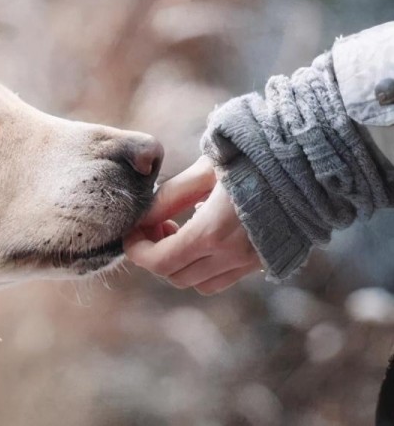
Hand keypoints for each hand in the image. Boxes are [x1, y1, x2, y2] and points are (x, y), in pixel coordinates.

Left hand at [124, 156, 262, 294]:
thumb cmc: (253, 156)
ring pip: (199, 283)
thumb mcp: (205, 169)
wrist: (309, 161)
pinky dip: (205, 266)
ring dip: (180, 263)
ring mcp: (251, 262)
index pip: (159, 262)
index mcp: (213, 232)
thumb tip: (141, 217)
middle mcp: (232, 256)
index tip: (131, 232)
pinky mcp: (265, 261)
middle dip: (155, 254)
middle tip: (156, 224)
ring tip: (180, 229)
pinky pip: (223, 278)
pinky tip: (207, 234)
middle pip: (175, 276)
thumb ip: (170, 197)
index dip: (137, 250)